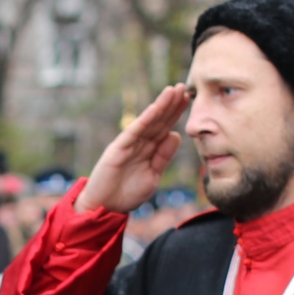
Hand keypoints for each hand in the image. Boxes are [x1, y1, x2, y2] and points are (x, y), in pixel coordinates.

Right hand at [78, 84, 191, 214]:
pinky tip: (155, 108)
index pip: (166, 127)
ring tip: (173, 91)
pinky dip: (144, 120)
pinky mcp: (118, 149)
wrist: (105, 207)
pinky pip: (134, 132)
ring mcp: (129, 144)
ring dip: (161, 106)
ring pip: (148, 122)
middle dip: (172, 104)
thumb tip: (176, 135)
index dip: (177, 113)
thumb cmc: (127, 193)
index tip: (189, 98)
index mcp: (149, 149)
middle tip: (185, 87)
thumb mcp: (152, 175)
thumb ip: (163, 157)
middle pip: (159, 120)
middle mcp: (139, 143)